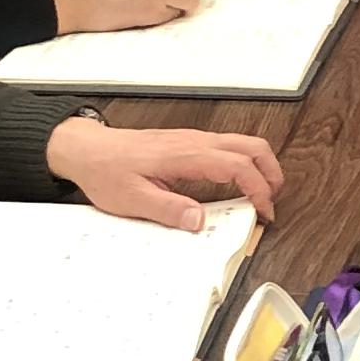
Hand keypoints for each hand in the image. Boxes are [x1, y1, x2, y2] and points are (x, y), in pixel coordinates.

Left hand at [46, 117, 283, 228]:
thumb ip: (169, 210)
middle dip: (271, 173)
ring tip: (260, 195)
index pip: (239, 166)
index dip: (259, 189)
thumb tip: (200, 221)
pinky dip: (243, 163)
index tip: (264, 212)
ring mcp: (192, 139)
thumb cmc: (107, 171)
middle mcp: (194, 142)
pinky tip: (236, 184)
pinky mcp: (187, 143)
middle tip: (272, 202)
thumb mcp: (134, 199)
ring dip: (259, 166)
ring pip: (242, 143)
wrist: (87, 149)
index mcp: (186, 155)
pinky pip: (226, 147)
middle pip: (251, 146)